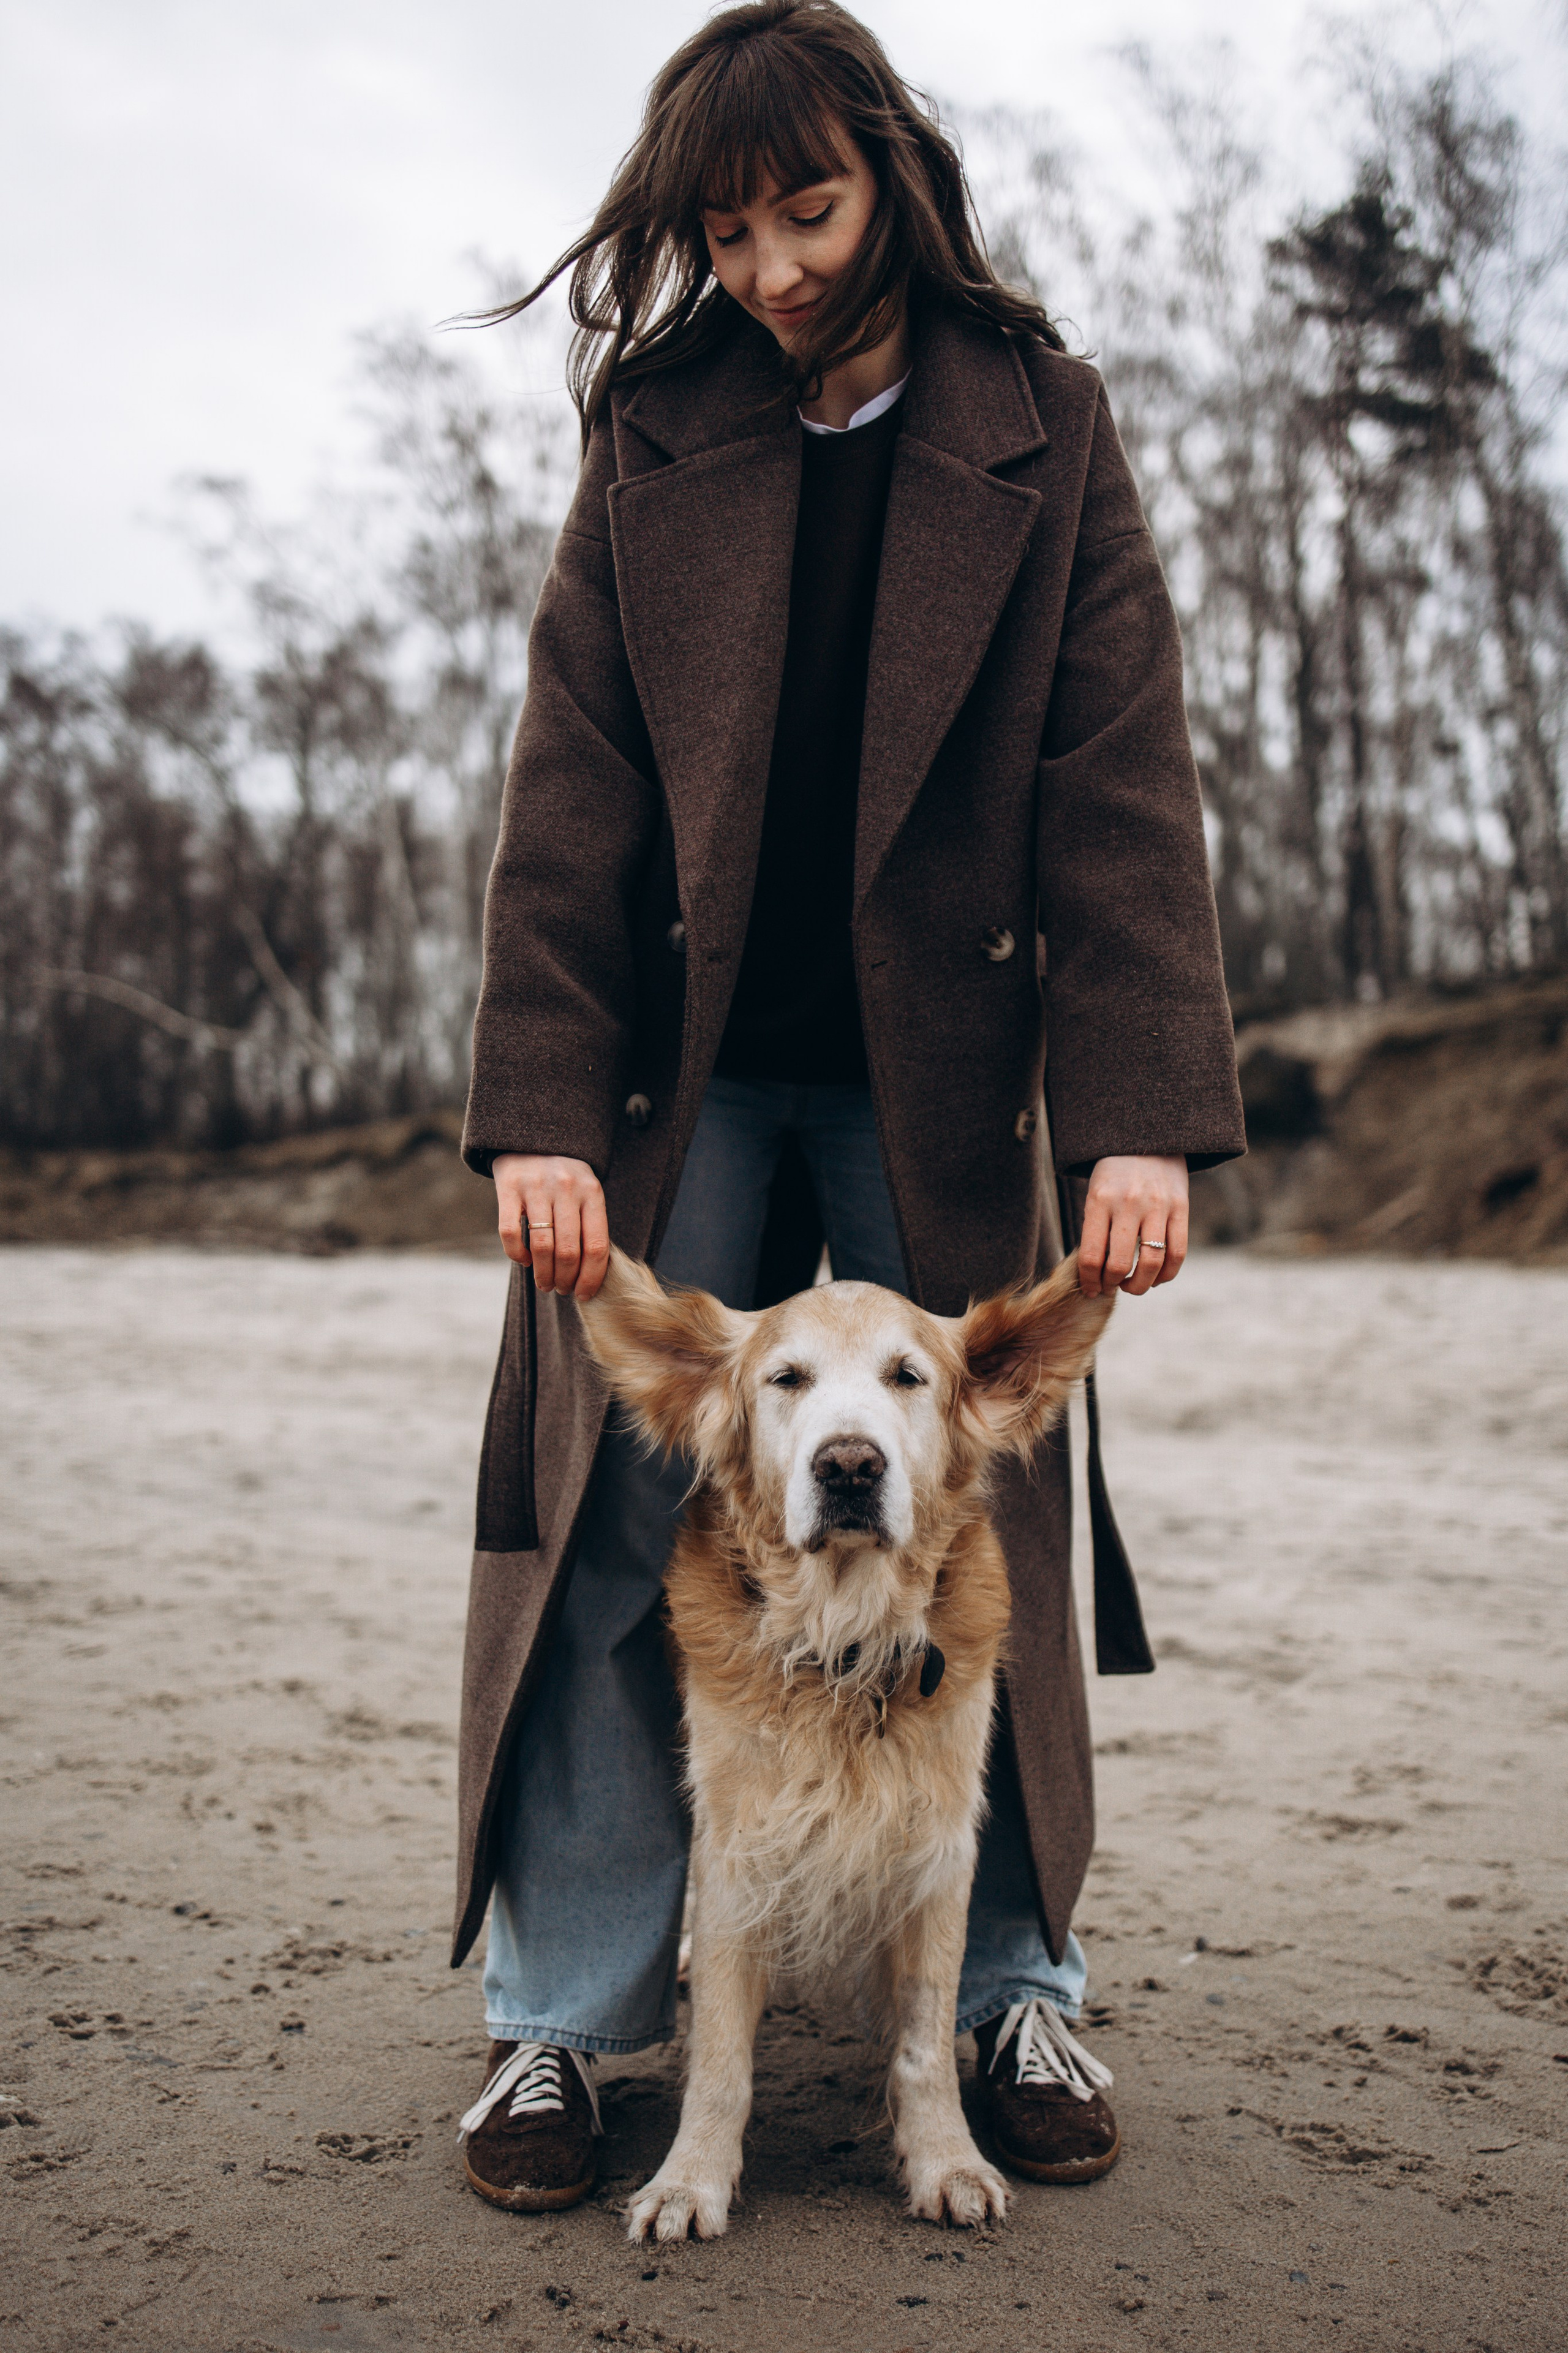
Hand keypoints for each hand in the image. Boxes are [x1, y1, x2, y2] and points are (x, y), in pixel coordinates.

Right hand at [492, 1153, 609, 1298]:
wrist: (531, 1137)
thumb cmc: (563, 1177)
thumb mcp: (585, 1191)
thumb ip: (589, 1224)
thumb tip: (590, 1274)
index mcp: (591, 1192)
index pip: (597, 1246)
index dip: (591, 1277)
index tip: (584, 1294)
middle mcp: (565, 1188)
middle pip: (569, 1251)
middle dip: (565, 1280)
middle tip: (560, 1289)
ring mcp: (535, 1187)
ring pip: (542, 1246)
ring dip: (543, 1274)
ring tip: (545, 1284)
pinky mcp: (508, 1187)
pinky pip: (510, 1232)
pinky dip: (517, 1255)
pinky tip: (525, 1261)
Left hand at [1077, 1155, 1187, 1297]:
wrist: (1148, 1139)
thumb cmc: (1114, 1174)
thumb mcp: (1095, 1194)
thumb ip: (1095, 1230)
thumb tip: (1095, 1275)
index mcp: (1099, 1200)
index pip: (1091, 1256)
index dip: (1089, 1281)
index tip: (1090, 1289)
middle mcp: (1128, 1204)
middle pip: (1120, 1264)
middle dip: (1112, 1284)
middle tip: (1110, 1287)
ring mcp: (1157, 1206)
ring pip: (1152, 1263)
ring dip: (1140, 1285)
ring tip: (1131, 1286)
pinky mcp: (1180, 1208)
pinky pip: (1178, 1253)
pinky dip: (1166, 1275)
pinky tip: (1156, 1278)